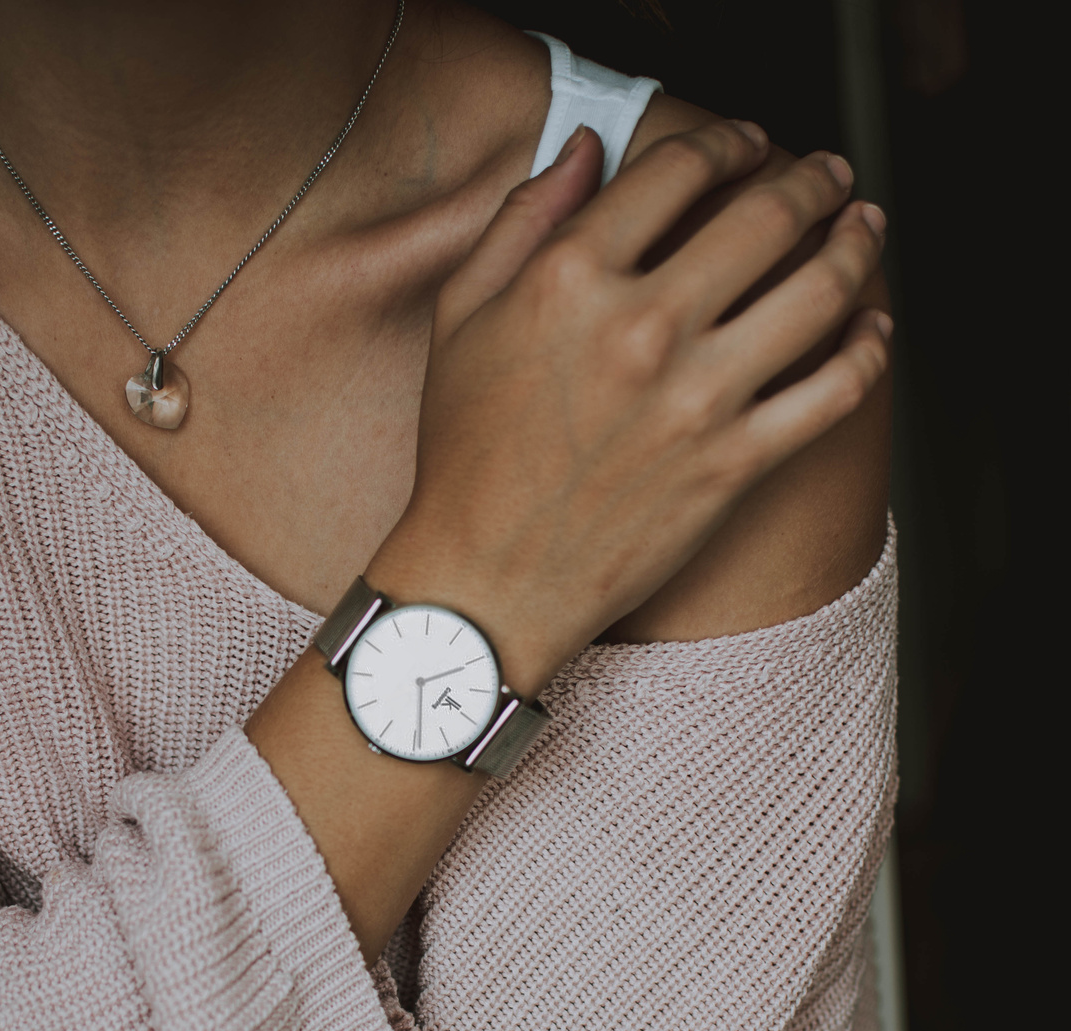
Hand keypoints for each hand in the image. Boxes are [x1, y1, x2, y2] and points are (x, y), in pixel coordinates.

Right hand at [367, 121, 889, 694]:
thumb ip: (523, 221)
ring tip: (864, 229)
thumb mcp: (463, 318)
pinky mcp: (732, 466)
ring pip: (817, 292)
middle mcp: (641, 328)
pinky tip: (874, 328)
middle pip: (765, 216)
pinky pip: (833, 393)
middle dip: (812, 179)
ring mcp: (695, 400)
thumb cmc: (465, 456)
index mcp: (570, 278)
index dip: (728, 140)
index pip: (679, 169)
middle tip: (829, 174)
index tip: (748, 143)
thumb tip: (586, 148)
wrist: (485, 582)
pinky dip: (869, 351)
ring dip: (856, 245)